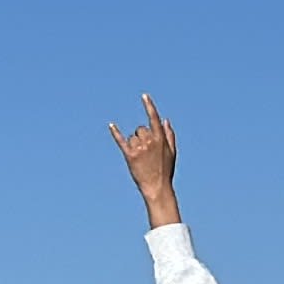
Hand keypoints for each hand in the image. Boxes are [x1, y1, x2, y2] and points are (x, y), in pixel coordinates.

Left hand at [108, 94, 181, 224]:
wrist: (157, 187)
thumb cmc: (165, 170)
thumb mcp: (172, 152)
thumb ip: (169, 135)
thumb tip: (165, 119)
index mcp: (160, 138)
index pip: (154, 118)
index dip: (149, 106)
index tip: (144, 96)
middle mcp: (150, 141)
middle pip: (140, 129)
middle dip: (140, 137)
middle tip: (145, 153)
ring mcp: (139, 148)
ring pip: (132, 137)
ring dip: (134, 145)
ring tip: (140, 159)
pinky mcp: (130, 155)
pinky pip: (121, 140)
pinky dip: (116, 133)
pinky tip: (111, 125)